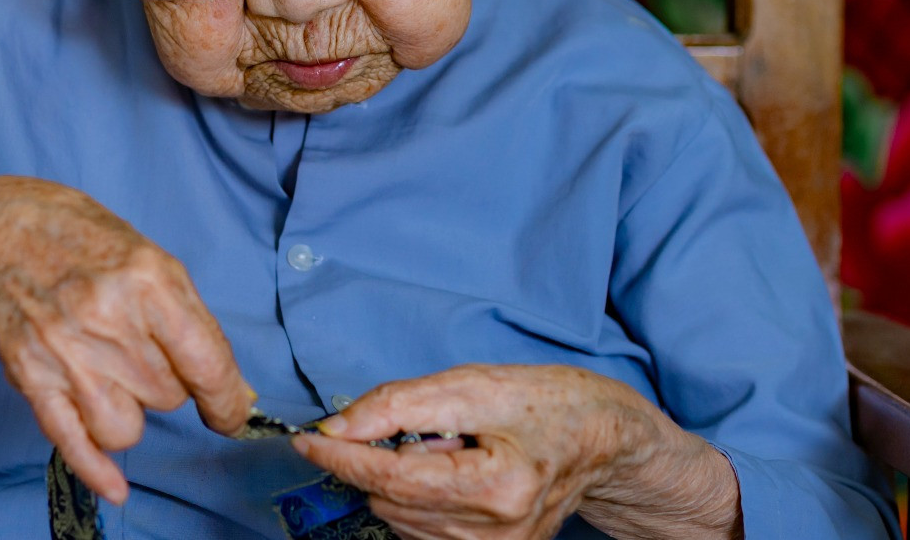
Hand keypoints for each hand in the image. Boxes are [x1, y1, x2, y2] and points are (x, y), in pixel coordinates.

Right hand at [0, 173, 254, 503]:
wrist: (3, 232)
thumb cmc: (85, 242)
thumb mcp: (154, 262)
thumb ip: (194, 326)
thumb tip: (235, 393)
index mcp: (149, 280)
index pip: (207, 364)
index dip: (227, 400)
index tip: (231, 413)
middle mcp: (107, 317)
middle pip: (167, 396)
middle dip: (165, 382)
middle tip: (139, 348)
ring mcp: (66, 351)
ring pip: (126, 428)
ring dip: (130, 412)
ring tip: (113, 374)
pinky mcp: (31, 376)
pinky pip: (73, 440)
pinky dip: (97, 469)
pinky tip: (115, 487)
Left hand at [290, 364, 740, 539]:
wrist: (604, 439)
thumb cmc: (548, 403)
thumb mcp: (474, 385)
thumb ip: (400, 404)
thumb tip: (338, 426)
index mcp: (497, 488)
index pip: (393, 480)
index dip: (342, 457)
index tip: (305, 438)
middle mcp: (495, 534)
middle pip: (392, 501)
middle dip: (384, 459)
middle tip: (427, 426)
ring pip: (400, 519)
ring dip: (403, 480)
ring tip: (454, 448)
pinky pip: (420, 531)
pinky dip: (416, 499)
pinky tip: (450, 473)